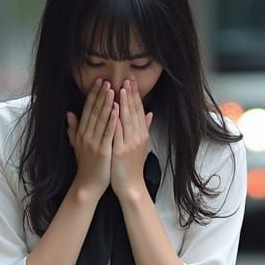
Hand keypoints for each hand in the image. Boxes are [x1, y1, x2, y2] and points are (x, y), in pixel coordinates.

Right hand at [67, 77, 116, 199]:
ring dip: (106, 103)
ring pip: (100, 119)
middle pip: (94, 111)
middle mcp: (85, 136)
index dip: (93, 95)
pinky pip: (107, 132)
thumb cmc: (86, 165)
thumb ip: (73, 129)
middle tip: (107, 80)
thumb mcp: (76, 145)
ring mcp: (93, 143)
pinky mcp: (102, 151)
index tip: (99, 81)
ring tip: (112, 89)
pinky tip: (116, 109)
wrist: (88, 185)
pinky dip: (112, 120)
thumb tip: (69, 113)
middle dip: (100, 95)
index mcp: (81, 133)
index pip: (87, 109)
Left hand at [110, 78, 153, 199]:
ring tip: (122, 87)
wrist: (131, 187)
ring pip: (127, 119)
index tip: (132, 81)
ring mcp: (130, 143)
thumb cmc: (133, 167)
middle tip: (128, 78)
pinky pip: (118, 132)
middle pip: (134, 111)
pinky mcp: (121, 150)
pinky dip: (117, 119)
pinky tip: (114, 108)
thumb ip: (145, 129)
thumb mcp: (142, 146)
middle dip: (131, 94)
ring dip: (125, 102)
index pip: (139, 111)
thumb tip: (150, 113)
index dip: (135, 95)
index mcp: (141, 135)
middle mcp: (137, 137)